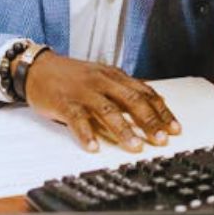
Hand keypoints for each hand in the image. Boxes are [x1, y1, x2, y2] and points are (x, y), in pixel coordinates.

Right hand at [21, 52, 180, 151]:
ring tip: (135, 146)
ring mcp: (83, 92)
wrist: (38, 68)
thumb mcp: (103, 77)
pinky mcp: (64, 102)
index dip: (162, 111)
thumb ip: (126, 90)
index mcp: (114, 76)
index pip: (145, 93)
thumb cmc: (72, 76)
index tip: (175, 128)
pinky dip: (86, 134)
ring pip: (107, 111)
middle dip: (149, 121)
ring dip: (124, 130)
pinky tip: (93, 146)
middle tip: (161, 139)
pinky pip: (77, 119)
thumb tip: (155, 105)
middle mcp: (102, 82)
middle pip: (131, 101)